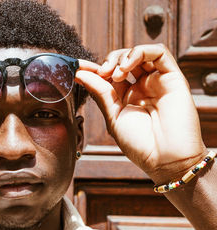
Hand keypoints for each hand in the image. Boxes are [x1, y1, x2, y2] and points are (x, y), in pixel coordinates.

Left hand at [76, 44, 206, 182]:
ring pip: (139, 53)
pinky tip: (126, 67)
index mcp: (126, 97)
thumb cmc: (139, 143)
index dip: (93, 68)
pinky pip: (159, 52)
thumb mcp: (113, 116)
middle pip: (122, 61)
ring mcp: (157, 81)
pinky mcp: (172, 77)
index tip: (77, 67)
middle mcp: (142, 87)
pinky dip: (139, 52)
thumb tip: (80, 74)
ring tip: (115, 74)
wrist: (165, 158)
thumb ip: (99, 92)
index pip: (108, 75)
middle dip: (107, 62)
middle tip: (100, 73)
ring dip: (121, 57)